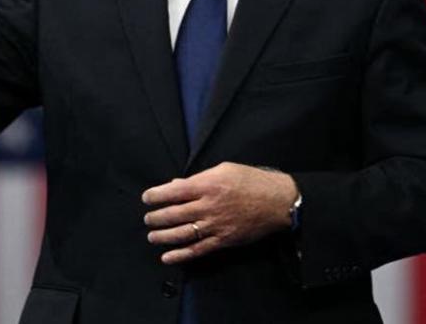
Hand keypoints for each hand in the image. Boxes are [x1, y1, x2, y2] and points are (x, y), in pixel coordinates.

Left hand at [142, 162, 298, 264]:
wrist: (278, 201)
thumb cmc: (252, 181)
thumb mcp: (224, 169)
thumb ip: (198, 178)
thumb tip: (175, 185)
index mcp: (208, 185)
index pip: (173, 192)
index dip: (155, 196)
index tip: (147, 198)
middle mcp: (209, 206)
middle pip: (173, 214)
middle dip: (156, 217)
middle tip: (148, 218)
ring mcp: (215, 225)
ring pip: (182, 234)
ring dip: (162, 237)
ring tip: (152, 236)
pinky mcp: (223, 241)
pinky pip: (198, 250)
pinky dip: (180, 255)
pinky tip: (168, 257)